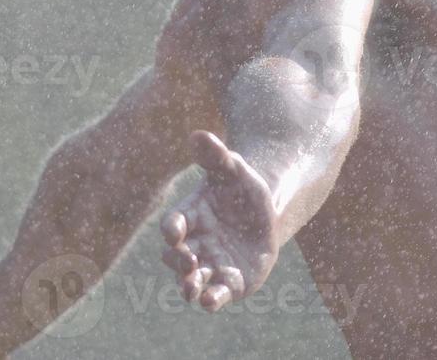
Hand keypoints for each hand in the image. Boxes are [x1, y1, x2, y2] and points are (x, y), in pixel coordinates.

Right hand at [160, 131, 279, 311]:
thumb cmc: (243, 189)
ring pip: (191, 280)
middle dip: (179, 261)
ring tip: (191, 290)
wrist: (265, 214)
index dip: (171, 229)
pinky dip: (211, 299)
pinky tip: (211, 302)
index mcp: (190, 217)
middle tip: (188, 261)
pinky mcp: (227, 283)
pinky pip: (215, 294)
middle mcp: (193, 244)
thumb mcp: (233, 170)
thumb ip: (216, 157)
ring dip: (189, 285)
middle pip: (177, 257)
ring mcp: (208, 265)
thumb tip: (199, 134)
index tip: (173, 232)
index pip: (173, 224)